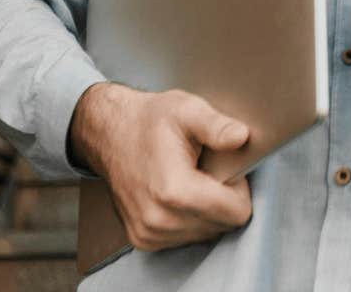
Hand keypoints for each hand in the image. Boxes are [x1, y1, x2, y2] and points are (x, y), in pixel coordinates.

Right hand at [68, 83, 253, 250]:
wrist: (109, 133)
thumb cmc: (148, 121)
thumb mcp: (187, 110)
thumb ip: (217, 126)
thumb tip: (241, 137)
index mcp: (174, 190)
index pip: (237, 213)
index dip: (239, 188)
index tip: (224, 169)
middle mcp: (159, 220)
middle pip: (223, 225)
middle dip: (223, 199)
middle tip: (205, 171)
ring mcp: (149, 234)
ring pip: (206, 234)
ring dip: (206, 210)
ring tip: (190, 180)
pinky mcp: (144, 240)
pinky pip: (186, 238)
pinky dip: (189, 218)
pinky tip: (177, 195)